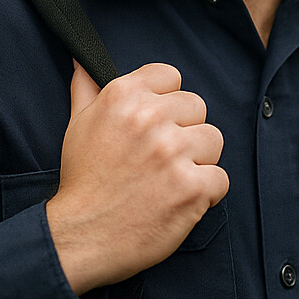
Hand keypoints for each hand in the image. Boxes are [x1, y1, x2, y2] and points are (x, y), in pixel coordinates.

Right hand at [46, 62, 227, 293]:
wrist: (81, 237)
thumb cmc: (82, 181)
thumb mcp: (77, 125)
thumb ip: (86, 88)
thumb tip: (83, 61)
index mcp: (123, 96)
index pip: (171, 76)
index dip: (167, 101)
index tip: (156, 124)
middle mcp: (149, 118)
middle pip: (197, 107)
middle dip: (184, 132)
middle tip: (160, 159)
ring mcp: (173, 152)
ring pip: (214, 139)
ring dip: (199, 161)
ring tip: (170, 180)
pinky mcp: (191, 187)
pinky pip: (220, 178)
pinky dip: (205, 194)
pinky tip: (178, 201)